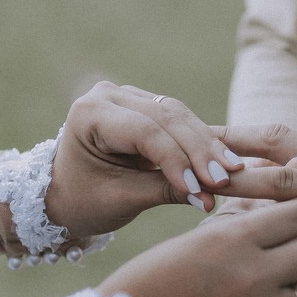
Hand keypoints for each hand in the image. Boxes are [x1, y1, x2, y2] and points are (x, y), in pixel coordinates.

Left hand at [43, 81, 245, 234]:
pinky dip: (202, 142)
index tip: (202, 188)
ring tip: (232, 170)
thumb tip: (209, 198)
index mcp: (89, 114)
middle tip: (226, 179)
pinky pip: (180, 121)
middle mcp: (108, 95)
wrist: (64, 195)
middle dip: (199, 151)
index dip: (176, 160)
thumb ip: (164, 192)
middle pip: (166, 118)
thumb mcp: (121, 199)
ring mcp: (128, 96)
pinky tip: (225, 160)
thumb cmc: (83, 201)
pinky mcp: (146, 106)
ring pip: (179, 116)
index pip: (143, 131)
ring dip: (207, 145)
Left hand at [216, 122, 296, 273]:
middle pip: (274, 146)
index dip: (244, 137)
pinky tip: (252, 247)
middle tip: (185, 152)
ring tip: (202, 191)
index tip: (208, 138)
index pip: (286, 134)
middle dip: (226, 150)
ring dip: (240, 186)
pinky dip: (280, 237)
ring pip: (284, 184)